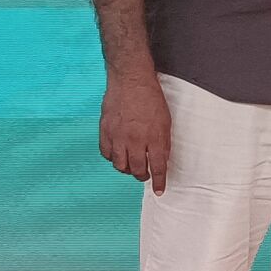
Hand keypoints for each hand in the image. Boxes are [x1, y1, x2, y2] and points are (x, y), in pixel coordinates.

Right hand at [100, 74, 172, 193]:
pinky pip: (106, 153)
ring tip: (131, 165)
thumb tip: (160, 159)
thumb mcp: (165, 121)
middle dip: (142, 176)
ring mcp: (118, 136)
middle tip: (144, 174)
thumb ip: (162, 142)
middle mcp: (136, 140)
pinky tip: (118, 154)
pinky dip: (113, 158)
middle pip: (137, 170)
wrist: (131, 80)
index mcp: (154, 137)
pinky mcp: (105, 130)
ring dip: (127, 169)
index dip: (159, 181)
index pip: (158, 167)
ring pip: (120, 165)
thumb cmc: (151, 98)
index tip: (159, 191)